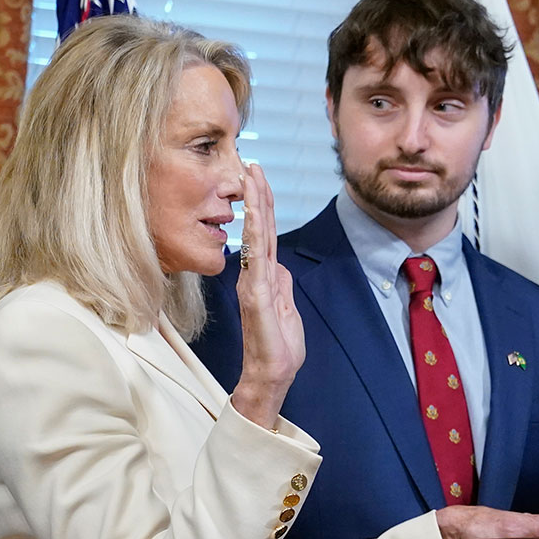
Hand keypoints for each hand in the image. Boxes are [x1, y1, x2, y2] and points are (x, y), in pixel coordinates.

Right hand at [230, 164, 303, 429]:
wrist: (271, 375)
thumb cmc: (278, 347)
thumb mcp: (287, 308)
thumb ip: (282, 285)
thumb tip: (280, 266)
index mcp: (265, 277)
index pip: (267, 235)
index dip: (264, 206)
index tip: (259, 178)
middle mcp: (255, 275)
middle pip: (260, 228)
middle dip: (257, 195)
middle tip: (252, 163)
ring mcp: (254, 284)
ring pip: (256, 237)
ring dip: (255, 206)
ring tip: (251, 177)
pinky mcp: (255, 296)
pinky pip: (255, 260)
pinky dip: (256, 235)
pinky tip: (255, 215)